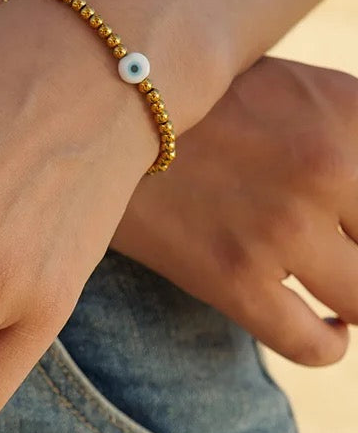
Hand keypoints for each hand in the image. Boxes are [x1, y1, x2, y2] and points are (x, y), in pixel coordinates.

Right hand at [112, 55, 357, 365]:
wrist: (100, 117)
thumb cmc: (202, 105)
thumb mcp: (301, 88)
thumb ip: (356, 131)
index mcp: (353, 111)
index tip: (350, 228)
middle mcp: (328, 166)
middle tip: (341, 252)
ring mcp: (280, 227)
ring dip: (354, 299)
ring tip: (341, 291)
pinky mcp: (232, 277)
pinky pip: (311, 343)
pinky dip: (329, 344)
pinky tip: (325, 326)